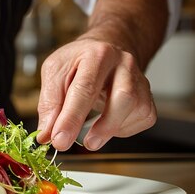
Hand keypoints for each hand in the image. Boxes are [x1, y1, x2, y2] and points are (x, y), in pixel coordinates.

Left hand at [35, 37, 155, 151]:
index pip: (85, 89)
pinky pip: (140, 120)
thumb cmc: (79, 61)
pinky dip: (120, 129)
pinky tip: (107, 122)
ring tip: (91, 134)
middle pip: (123, 98)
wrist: (106, 49)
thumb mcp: (55, 71)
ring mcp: (140, 81)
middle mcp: (124, 64)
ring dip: (110, 130)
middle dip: (103, 127)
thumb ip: (50, 103)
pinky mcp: (148, 98)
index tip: (59, 140)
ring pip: (135, 111)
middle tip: (85, 143)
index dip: (71, 118)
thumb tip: (46, 134)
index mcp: (97, 54)